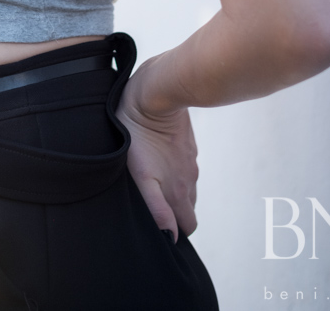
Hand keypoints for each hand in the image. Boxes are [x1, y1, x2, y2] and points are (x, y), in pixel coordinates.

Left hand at [115, 57, 197, 241]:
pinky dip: (174, 169)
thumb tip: (170, 235)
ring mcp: (189, 160)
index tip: (159, 226)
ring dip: (174, 189)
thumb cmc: (140, 135)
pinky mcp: (187, 144)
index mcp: (179, 191)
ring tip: (152, 181)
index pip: (187, 226)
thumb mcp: (142, 176)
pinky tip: (157, 159)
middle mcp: (189, 178)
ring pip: (186, 185)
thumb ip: (156, 207)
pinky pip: (184, 164)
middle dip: (176, 214)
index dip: (175, 231)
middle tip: (153, 206)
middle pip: (188, 208)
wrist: (155, 94)